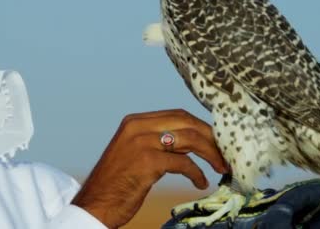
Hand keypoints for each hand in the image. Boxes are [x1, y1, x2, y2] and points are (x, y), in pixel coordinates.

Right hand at [71, 109, 227, 227]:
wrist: (95, 204)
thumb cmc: (116, 183)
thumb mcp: (133, 152)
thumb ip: (156, 141)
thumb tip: (191, 142)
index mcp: (134, 121)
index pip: (178, 115)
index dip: (201, 127)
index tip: (216, 141)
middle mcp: (137, 126)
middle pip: (187, 122)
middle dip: (211, 137)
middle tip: (225, 154)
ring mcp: (142, 142)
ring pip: (189, 139)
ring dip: (210, 154)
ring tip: (221, 168)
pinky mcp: (147, 162)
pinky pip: (183, 163)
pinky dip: (197, 173)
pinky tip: (200, 183)